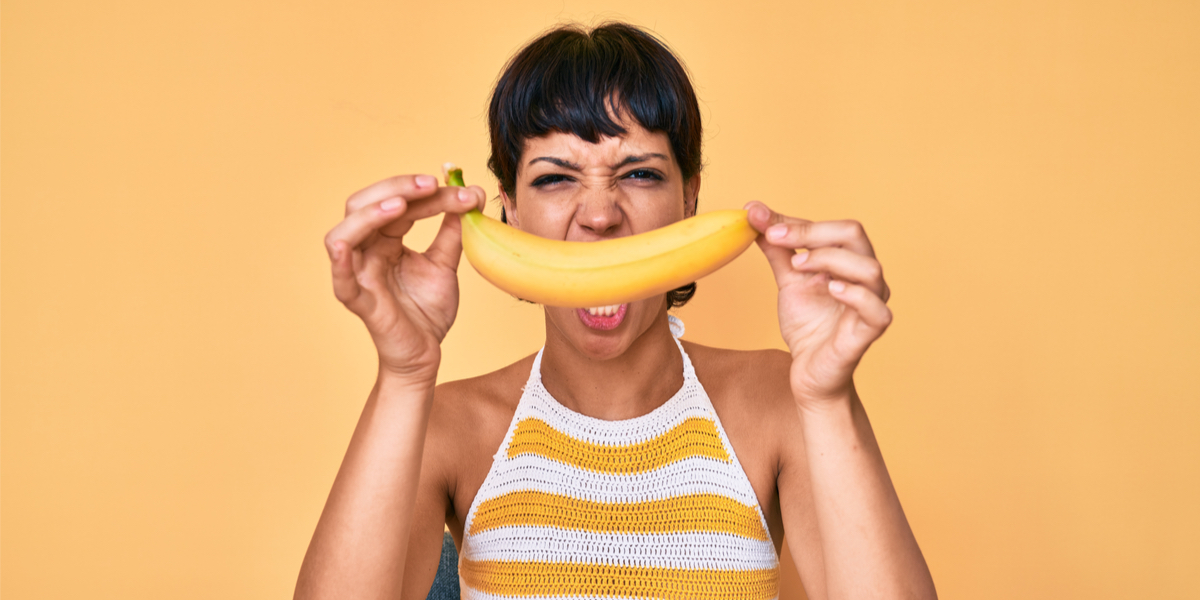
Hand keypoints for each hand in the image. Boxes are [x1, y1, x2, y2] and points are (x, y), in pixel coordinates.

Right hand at [324, 174, 485, 382]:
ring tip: (400, 205)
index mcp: (384, 240)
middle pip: (363, 206)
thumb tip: (469, 192)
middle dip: (396, 190)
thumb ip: (452, 230)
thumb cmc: (427, 310)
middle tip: (431, 184)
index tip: (462, 190)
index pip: (399, 205)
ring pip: (344, 234)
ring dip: (369, 215)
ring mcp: (358, 274)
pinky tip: (346, 245)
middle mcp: (366, 251)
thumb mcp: (444, 263)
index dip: (426, 193)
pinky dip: (340, 259)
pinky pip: (340, 278)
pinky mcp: (359, 300)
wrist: (426, 353)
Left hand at [746, 202, 892, 406]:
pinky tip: (830, 289)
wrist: (809, 371)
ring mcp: (872, 303)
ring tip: (799, 266)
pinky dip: (854, 295)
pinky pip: (876, 309)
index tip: (761, 221)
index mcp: (849, 260)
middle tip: (778, 239)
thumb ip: (778, 249)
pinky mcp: (870, 331)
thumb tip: (755, 212)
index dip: (797, 222)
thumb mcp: (789, 280)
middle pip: (854, 235)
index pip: (832, 227)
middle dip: (812, 233)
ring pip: (868, 268)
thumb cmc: (808, 325)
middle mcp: (866, 277)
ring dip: (829, 259)